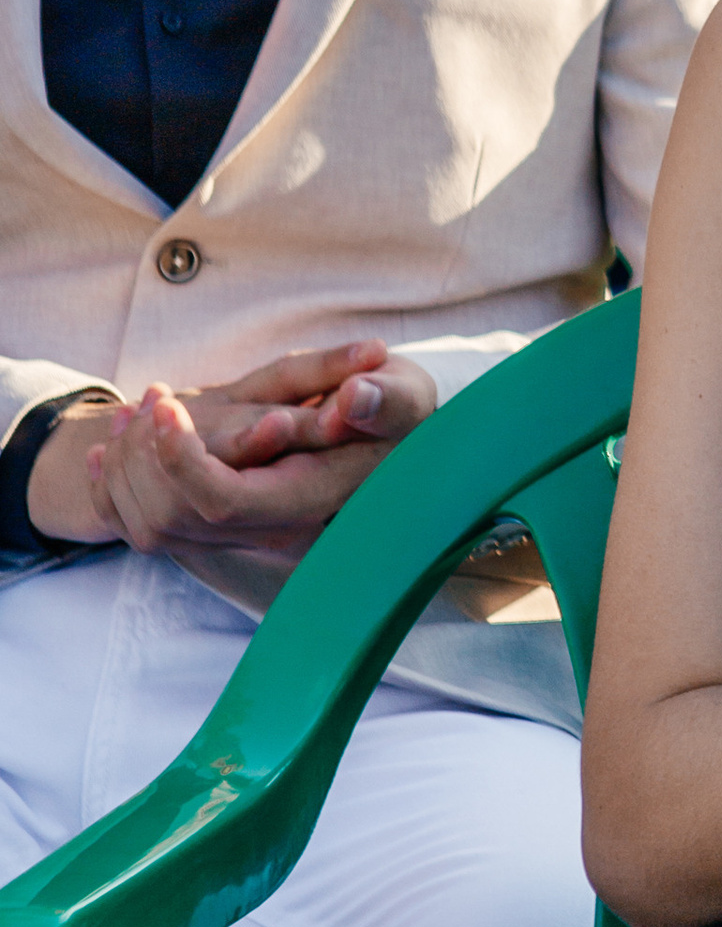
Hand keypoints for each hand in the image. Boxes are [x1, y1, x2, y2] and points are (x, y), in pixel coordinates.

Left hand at [36, 354, 432, 555]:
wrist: (389, 430)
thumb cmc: (396, 405)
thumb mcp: (401, 393)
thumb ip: (382, 399)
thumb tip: (354, 399)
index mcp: (308, 498)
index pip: (222, 503)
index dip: (182, 460)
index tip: (168, 405)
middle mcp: (271, 529)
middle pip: (173, 519)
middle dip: (146, 457)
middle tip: (154, 397)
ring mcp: (243, 533)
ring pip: (150, 527)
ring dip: (125, 467)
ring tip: (136, 409)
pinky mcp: (220, 523)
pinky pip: (145, 525)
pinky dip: (115, 487)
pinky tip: (115, 444)